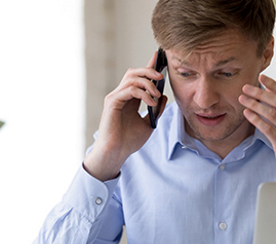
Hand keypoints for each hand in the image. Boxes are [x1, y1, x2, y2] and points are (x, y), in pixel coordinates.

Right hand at [84, 52, 166, 180]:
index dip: (149, 66)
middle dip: (149, 70)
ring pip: (132, 77)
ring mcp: (115, 97)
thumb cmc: (129, 141)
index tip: (160, 58)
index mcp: (129, 98)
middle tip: (161, 76)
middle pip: (134, 72)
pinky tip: (151, 102)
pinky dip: (142, 93)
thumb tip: (164, 96)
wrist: (117, 153)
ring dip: (148, 83)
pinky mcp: (112, 102)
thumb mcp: (149, 123)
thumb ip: (155, 109)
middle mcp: (121, 95)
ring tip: (157, 94)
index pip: (139, 78)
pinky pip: (129, 89)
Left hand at [238, 74, 275, 182]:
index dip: (273, 84)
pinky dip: (256, 119)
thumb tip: (272, 93)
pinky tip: (247, 114)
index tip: (261, 77)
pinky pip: (268, 129)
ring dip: (255, 104)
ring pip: (272, 114)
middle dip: (259, 92)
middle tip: (246, 88)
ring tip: (242, 99)